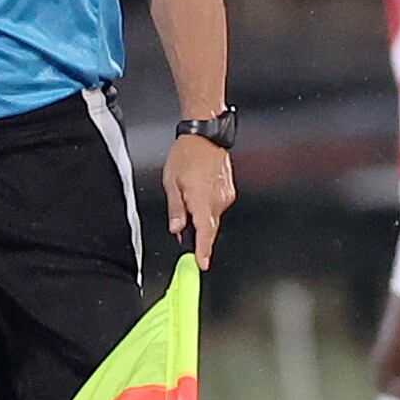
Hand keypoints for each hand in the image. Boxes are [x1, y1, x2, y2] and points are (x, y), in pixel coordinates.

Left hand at [164, 132, 233, 269]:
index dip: (204, 250)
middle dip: (195, 229)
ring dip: (200, 213)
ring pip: (212, 215)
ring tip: (187, 193)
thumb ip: (176, 209)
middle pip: (208, 225)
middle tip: (181, 221)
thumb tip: (177, 228)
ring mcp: (226, 195)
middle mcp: (218, 199)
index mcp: (202, 198)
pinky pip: (217, 205)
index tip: (202, 263)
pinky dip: (206, 205)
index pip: (205, 231)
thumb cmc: (187, 154)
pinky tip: (198, 190)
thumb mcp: (171, 183)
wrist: (206, 135)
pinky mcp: (229, 190)